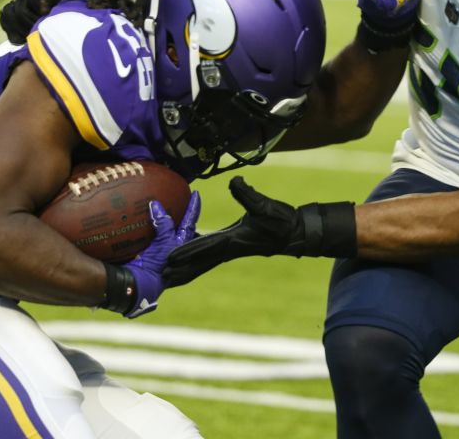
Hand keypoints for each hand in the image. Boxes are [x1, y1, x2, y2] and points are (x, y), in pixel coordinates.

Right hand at [118, 193, 200, 317]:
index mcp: (181, 245)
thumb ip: (164, 224)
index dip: (193, 208)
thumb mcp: (165, 242)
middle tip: (180, 198)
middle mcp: (172, 248)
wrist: (138, 285)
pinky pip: (147, 235)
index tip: (197, 194)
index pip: (190, 222)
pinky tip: (139, 218)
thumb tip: (157, 205)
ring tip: (160, 205)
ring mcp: (159, 251)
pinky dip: (145, 226)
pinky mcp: (145, 252)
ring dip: (162, 219)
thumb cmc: (158, 265)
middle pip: (179, 227)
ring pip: (163, 231)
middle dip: (180, 215)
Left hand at [162, 177, 355, 287]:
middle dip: (182, 269)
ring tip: (171, 276)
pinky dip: (198, 259)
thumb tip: (235, 181)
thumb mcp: (265, 205)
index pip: (206, 246)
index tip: (170, 258)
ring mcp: (232, 249)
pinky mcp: (234, 247)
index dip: (188, 251)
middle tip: (163, 277)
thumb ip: (247, 194)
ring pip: (205, 262)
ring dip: (188, 269)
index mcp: (233, 240)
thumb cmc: (282, 221)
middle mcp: (229, 248)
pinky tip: (190, 258)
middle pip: (201, 261)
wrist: (295, 233)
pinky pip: (211, 256)